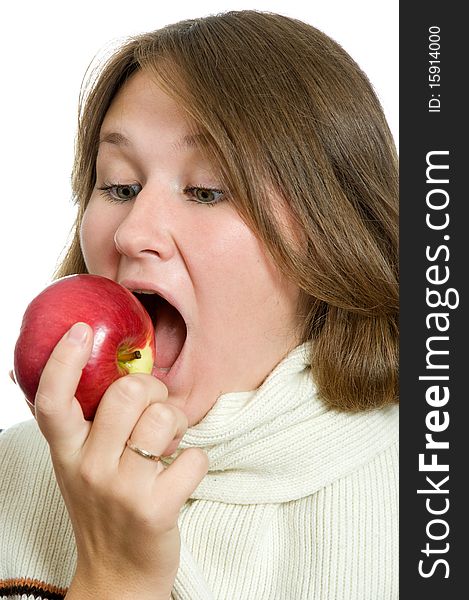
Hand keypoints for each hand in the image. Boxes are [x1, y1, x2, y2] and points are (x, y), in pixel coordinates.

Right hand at [34, 322, 207, 599]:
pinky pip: (194, 456)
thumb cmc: (103, 507)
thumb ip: (78, 423)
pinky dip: (196, 460)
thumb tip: (55, 369)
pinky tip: (181, 475)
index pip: (54, 398)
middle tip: (157, 409)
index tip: (82, 330)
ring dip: (179, 423)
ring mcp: (122, 489)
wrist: (117, 576)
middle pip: (128, 393)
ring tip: (170, 442)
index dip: (64, 360)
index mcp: (67, 451)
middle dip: (154, 390)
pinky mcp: (156, 509)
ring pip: (165, 418)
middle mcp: (89, 466)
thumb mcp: (78, 464)